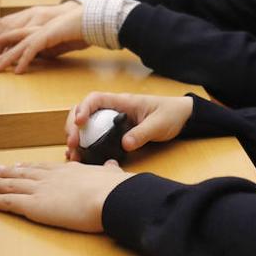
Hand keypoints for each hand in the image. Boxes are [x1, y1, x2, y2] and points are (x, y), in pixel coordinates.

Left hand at [0, 2, 87, 72]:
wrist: (92, 20)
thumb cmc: (81, 30)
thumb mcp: (63, 41)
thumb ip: (51, 47)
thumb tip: (44, 55)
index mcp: (42, 29)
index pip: (20, 38)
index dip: (8, 45)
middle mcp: (39, 29)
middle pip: (15, 42)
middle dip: (2, 53)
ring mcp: (42, 31)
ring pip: (20, 47)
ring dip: (8, 59)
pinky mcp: (48, 36)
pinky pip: (32, 51)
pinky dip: (24, 61)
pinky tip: (18, 71)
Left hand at [0, 161, 130, 232]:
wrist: (109, 197)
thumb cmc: (113, 189)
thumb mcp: (112, 175)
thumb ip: (109, 170)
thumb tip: (112, 166)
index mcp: (69, 171)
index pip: (45, 168)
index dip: (30, 167)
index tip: (21, 165)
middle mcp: (51, 177)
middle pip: (24, 173)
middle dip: (9, 172)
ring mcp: (41, 190)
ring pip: (12, 185)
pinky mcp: (34, 205)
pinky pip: (9, 202)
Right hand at [65, 92, 194, 160]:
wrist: (183, 118)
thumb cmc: (171, 114)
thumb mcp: (158, 124)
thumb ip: (142, 133)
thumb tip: (124, 144)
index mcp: (122, 102)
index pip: (95, 99)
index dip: (83, 109)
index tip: (79, 123)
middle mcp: (113, 110)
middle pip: (84, 112)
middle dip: (73, 127)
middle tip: (72, 144)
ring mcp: (112, 121)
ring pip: (87, 126)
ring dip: (76, 138)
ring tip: (72, 154)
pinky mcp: (115, 133)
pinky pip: (96, 137)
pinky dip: (85, 146)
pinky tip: (80, 157)